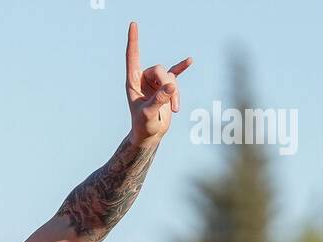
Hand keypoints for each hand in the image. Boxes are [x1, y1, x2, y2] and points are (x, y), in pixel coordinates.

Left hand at [125, 20, 191, 147]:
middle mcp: (144, 79)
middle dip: (167, 84)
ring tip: (174, 109)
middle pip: (159, 69)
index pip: (133, 57)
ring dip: (175, 93)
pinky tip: (190, 61)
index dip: (133, 41)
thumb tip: (170, 87)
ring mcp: (155, 82)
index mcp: (133, 82)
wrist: (150, 135)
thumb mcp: (148, 114)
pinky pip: (175, 74)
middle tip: (171, 101)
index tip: (133, 24)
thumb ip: (159, 100)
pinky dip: (181, 68)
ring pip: (170, 76)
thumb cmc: (144, 126)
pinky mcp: (166, 88)